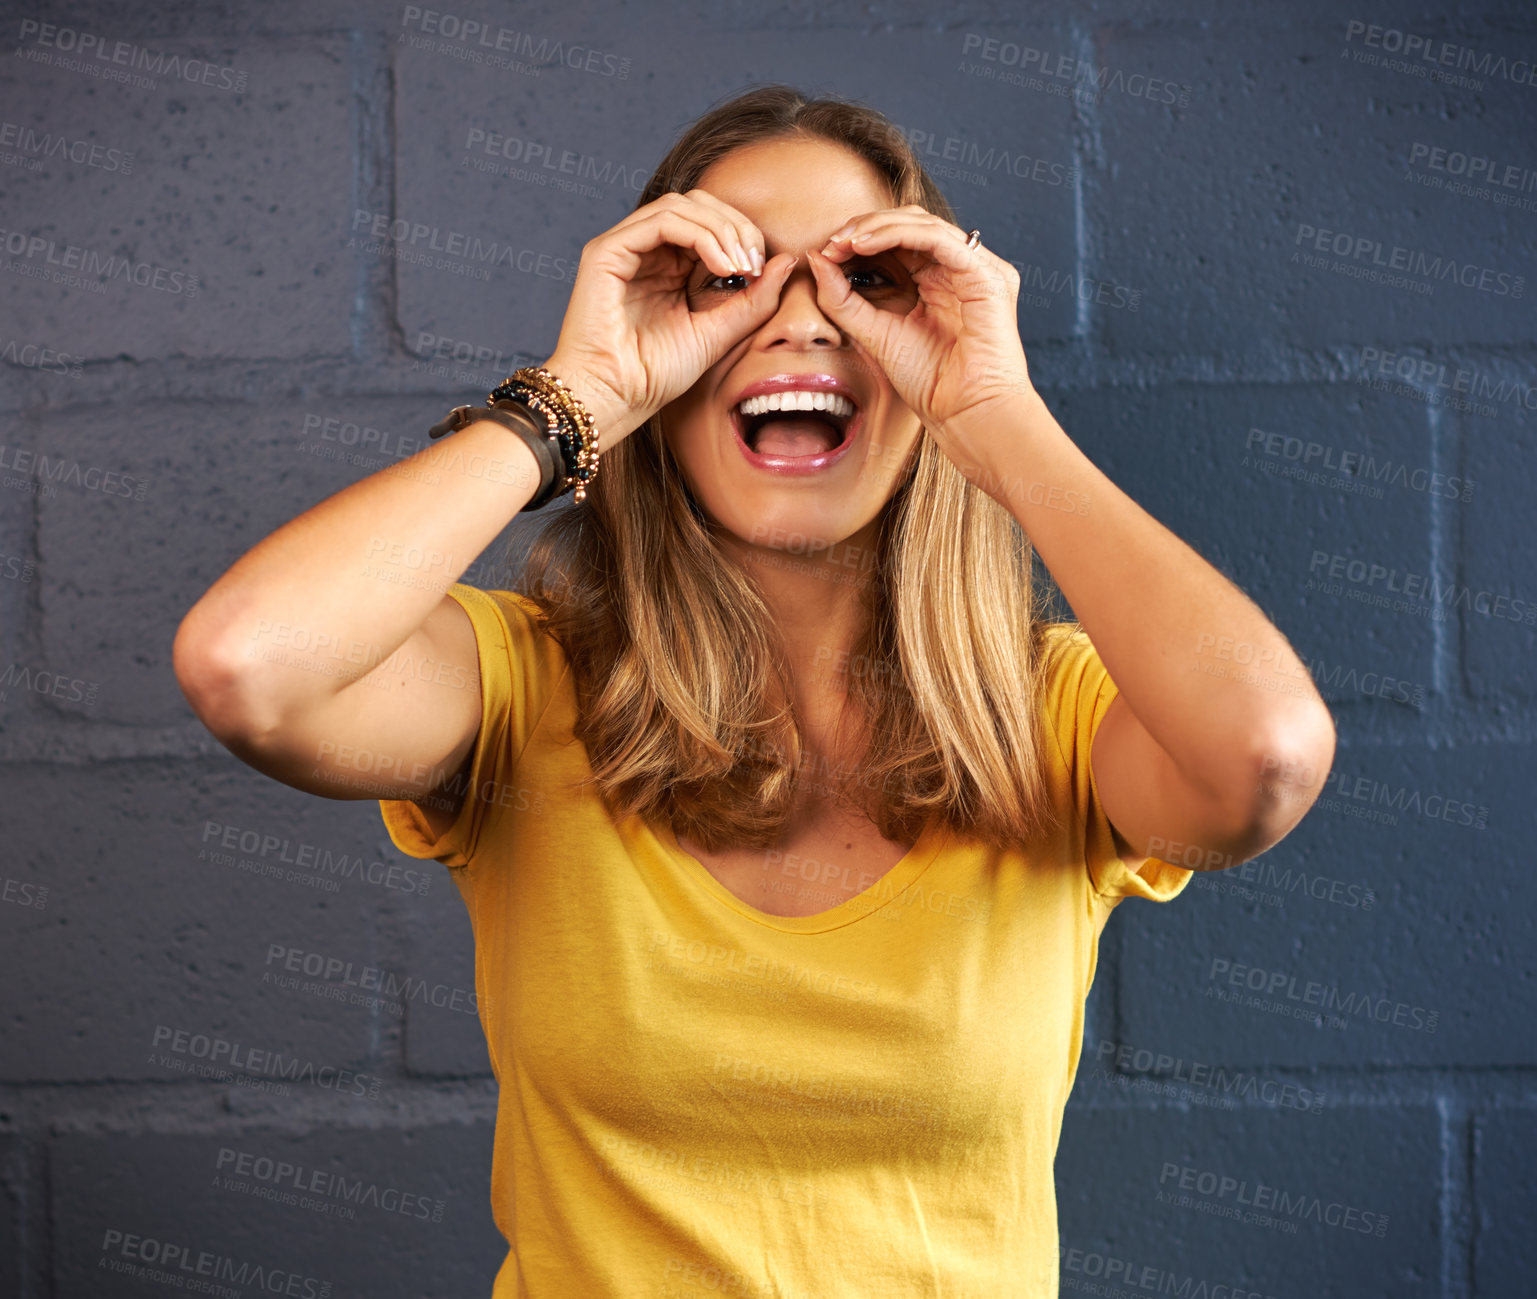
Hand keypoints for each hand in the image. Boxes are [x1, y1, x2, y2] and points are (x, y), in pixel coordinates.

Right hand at [543, 190, 797, 450]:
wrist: (615, 399)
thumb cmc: (655, 375)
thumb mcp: (718, 334)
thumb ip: (752, 301)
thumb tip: (787, 261)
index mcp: (667, 267)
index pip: (709, 223)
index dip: (742, 235)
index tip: (764, 268)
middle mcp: (644, 251)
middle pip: (697, 205)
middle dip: (735, 226)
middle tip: (756, 261)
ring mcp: (623, 248)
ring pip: (680, 206)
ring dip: (721, 229)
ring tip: (741, 265)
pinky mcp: (606, 252)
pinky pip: (660, 220)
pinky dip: (698, 234)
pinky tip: (720, 265)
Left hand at [807, 206, 1035, 474]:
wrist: (964, 412)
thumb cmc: (929, 381)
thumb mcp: (873, 333)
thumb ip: (843, 299)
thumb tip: (816, 258)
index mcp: (939, 279)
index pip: (899, 240)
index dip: (860, 239)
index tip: (825, 252)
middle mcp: (960, 268)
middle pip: (910, 223)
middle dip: (865, 227)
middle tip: (832, 242)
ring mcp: (976, 268)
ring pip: (922, 223)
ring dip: (877, 226)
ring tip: (843, 241)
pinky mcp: (986, 274)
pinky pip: (938, 239)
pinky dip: (898, 234)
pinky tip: (864, 244)